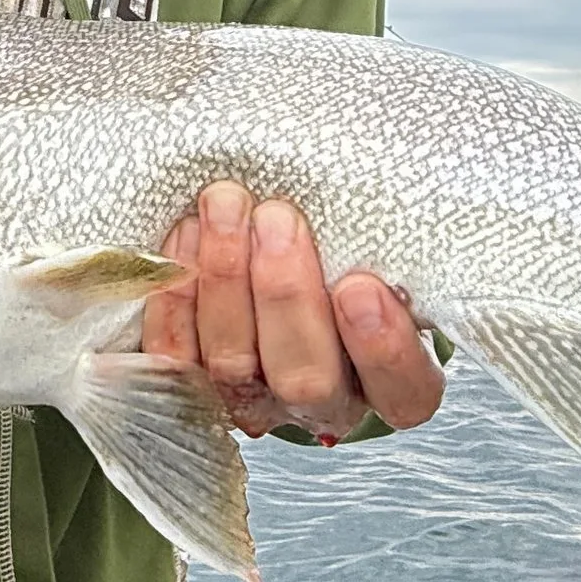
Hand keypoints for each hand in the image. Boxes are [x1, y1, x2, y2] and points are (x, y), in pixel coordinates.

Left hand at [142, 182, 445, 441]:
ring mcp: (252, 401)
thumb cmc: (341, 255)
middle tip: (278, 219)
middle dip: (287, 295)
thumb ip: (383, 241)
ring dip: (226, 278)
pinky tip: (189, 232)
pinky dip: (178, 293)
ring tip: (226, 206)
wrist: (267, 261)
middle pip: (308, 379)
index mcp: (389, 381)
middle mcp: (323, 403)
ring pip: (234, 364)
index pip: (405, 392)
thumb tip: (390, 177)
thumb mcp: (378, 249)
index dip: (384, 348)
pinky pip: (175, 352)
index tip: (361, 286)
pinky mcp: (190, 384)